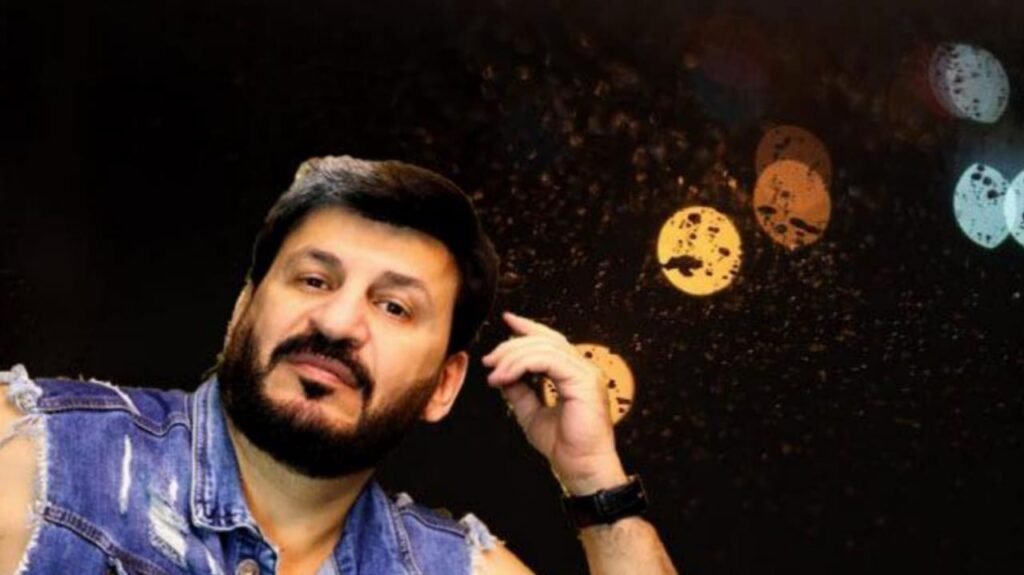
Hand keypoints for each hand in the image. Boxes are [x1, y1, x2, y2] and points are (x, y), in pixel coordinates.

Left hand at [482, 312, 627, 494]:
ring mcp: (586, 373)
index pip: (551, 340)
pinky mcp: (584, 381)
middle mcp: (583, 368)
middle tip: (490, 360)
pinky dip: (522, 365)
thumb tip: (502, 374)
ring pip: (544, 348)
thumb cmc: (564, 446)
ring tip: (494, 373)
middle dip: (512, 346)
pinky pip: (548, 361)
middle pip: (544, 341)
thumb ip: (519, 391)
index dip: (529, 328)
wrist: (580, 468)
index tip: (507, 321)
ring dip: (513, 357)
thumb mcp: (531, 413)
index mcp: (574, 373)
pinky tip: (506, 377)